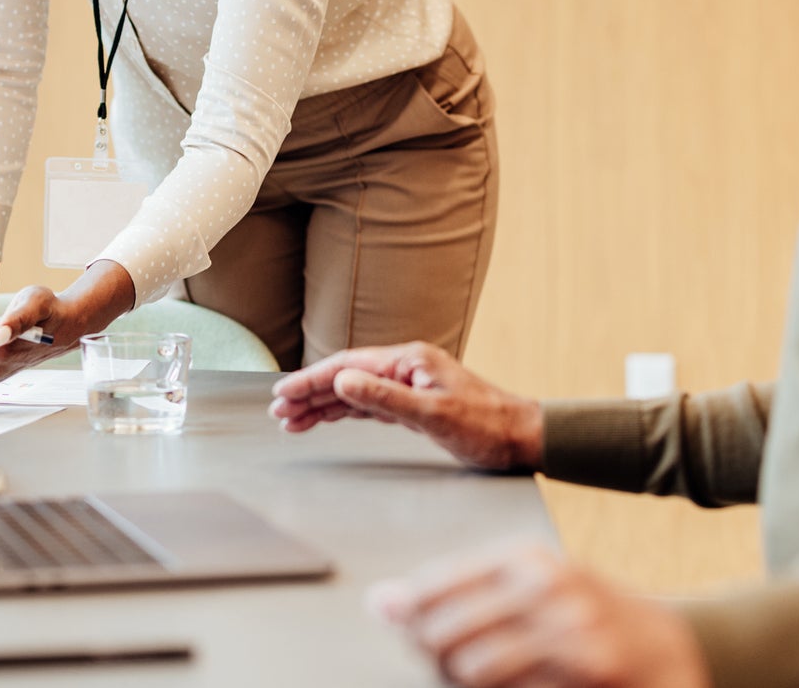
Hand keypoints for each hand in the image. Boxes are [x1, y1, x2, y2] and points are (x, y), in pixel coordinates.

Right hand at [268, 342, 543, 471]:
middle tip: (277, 409)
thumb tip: (343, 381)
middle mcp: (406, 368)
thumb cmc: (486, 427)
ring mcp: (408, 385)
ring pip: (353, 392)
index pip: (348, 367)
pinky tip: (325, 419)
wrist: (520, 438)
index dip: (311, 380)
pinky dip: (343, 413)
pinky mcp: (413, 404)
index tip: (283, 393)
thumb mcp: (433, 415)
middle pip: (345, 377)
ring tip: (291, 420)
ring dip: (322, 405)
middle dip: (309, 393)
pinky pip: (368, 406)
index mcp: (409, 361)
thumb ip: (385, 398)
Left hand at [371, 541, 710, 687]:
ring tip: (480, 680)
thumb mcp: (525, 589)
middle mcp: (545, 584)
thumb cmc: (583, 617)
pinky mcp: (589, 668)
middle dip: (434, 661)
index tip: (419, 638)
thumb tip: (377, 602)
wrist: (669, 650)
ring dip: (464, 684)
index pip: (434, 587)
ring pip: (473, 669)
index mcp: (524, 557)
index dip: (412, 622)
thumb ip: (453, 593)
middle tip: (449, 669)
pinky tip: (519, 685)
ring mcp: (570, 628)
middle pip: (444, 633)